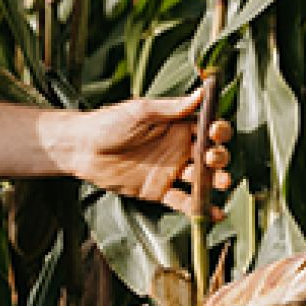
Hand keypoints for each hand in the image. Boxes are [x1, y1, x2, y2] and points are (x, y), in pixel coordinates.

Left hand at [66, 89, 232, 215]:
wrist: (83, 149)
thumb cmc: (108, 123)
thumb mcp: (141, 111)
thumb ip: (172, 107)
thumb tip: (201, 93)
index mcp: (176, 125)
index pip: (207, 128)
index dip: (217, 130)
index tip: (216, 132)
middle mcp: (177, 148)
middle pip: (209, 154)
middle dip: (219, 157)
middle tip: (213, 158)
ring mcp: (170, 170)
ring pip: (201, 178)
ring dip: (216, 182)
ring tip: (223, 183)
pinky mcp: (158, 191)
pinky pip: (183, 201)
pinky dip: (199, 208)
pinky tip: (214, 213)